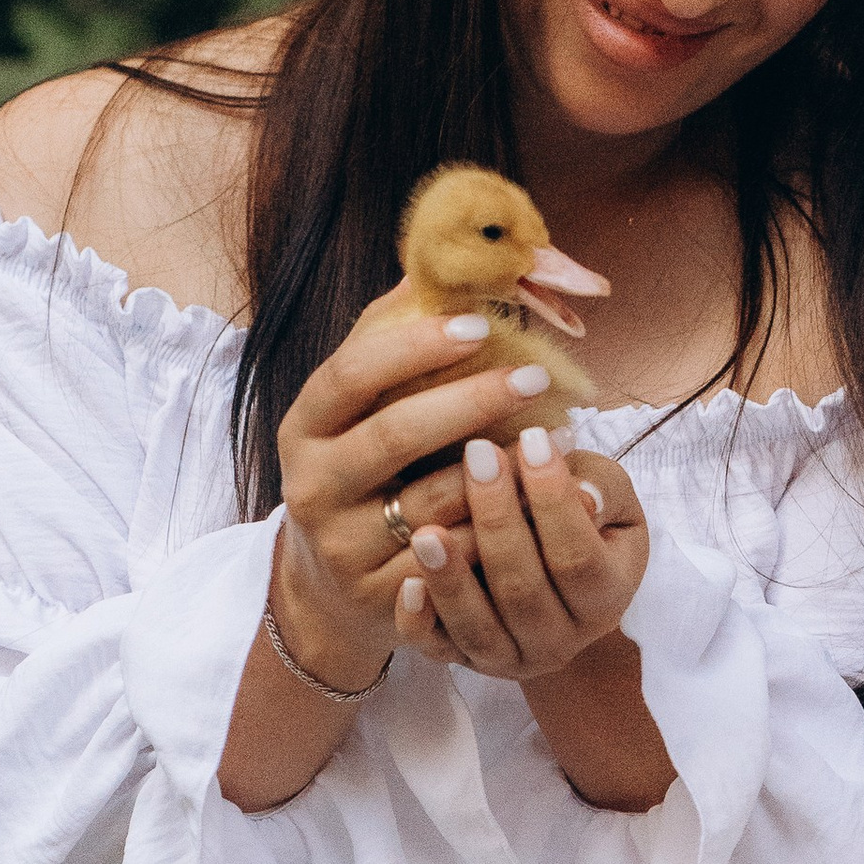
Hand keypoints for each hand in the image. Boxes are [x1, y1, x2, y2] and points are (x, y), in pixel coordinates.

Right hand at [267, 291, 601, 693]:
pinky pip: (457, 556)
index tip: (480, 325)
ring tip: (561, 436)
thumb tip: (426, 266)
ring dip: (504, 468)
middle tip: (538, 377)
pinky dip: (503, 528)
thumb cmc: (357, 475)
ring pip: (435, 500)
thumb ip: (383, 344)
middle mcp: (312, 487)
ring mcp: (345, 547)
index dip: (414, 346)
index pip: (352, 373)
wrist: (327, 588)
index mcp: (303, 429)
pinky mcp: (383, 596)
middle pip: (396, 435)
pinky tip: (544, 501)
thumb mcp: (351, 416)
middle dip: (473, 400)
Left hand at [390, 431, 648, 686]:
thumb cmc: (578, 517)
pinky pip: (438, 651)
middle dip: (497, 521)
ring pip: (479, 627)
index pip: (578, 558)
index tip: (530, 438)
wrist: (548, 573)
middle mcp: (562, 641)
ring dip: (452, 580)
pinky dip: (421, 622)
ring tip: (428, 531)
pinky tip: (407, 585)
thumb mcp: (608, 497)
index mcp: (606, 599)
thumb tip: (585, 494)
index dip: (554, 501)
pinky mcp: (463, 661)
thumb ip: (604, 488)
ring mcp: (510, 658)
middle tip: (476, 455)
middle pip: (523, 590)